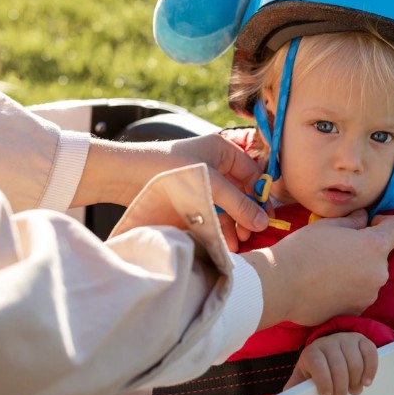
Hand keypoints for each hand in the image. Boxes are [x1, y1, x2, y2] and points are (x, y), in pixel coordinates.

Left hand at [73, 134, 268, 238]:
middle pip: (239, 192)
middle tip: (250, 234)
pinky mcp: (188, 198)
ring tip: (234, 244)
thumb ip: (238, 204)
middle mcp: (214, 165)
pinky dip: (216, 227)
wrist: (126, 175)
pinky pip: (209, 213)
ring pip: (225, 206)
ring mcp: (201, 183)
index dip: (260, 196)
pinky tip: (220, 242)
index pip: (252, 173)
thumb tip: (263, 223)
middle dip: (245, 214)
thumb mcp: (211, 185)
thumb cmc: (170, 168)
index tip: (267, 219)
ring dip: (231, 225)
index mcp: (223, 151)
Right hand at [241, 212, 393, 328]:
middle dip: (367, 249)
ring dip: (358, 270)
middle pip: (382, 254)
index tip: (369, 224)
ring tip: (329, 269)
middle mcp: (379, 272)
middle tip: (340, 248)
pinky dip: (349, 289)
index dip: (386, 222)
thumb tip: (363, 218)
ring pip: (370, 275)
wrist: (280, 286)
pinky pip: (359, 294)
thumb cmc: (301, 250)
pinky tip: (326, 286)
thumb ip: (353, 220)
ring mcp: (369, 295)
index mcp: (375, 246)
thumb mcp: (327, 225)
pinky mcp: (356, 310)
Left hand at [284, 333, 377, 394]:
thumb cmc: (316, 370)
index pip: (317, 363)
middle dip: (341, 386)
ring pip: (355, 360)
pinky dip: (370, 369)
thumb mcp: (303, 377)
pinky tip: (366, 382)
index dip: (323, 380)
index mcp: (312, 351)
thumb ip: (295, 388)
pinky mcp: (362, 340)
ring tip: (354, 391)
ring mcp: (347, 338)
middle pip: (339, 365)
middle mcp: (329, 341)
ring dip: (356, 381)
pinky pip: (370, 353)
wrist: (330, 352)